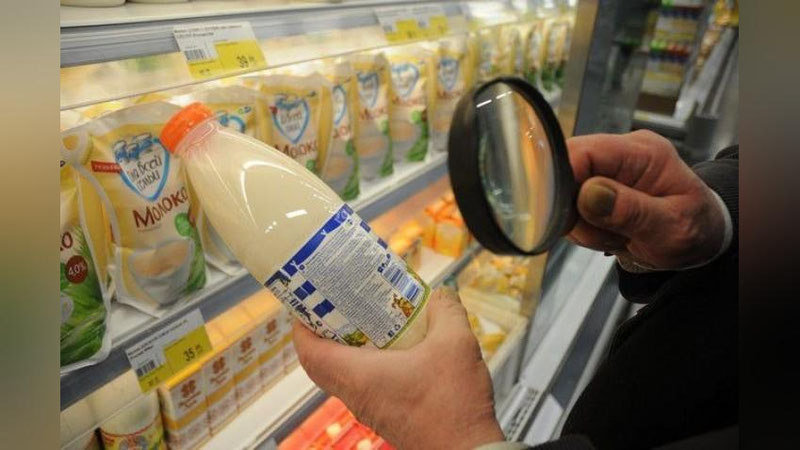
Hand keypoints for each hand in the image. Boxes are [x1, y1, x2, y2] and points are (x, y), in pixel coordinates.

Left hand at [292, 287, 503, 449]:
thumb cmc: (454, 406)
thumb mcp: (455, 343)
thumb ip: (445, 310)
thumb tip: (440, 293)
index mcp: (359, 376)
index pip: (309, 352)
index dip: (302, 324)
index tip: (311, 301)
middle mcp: (356, 395)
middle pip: (320, 362)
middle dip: (324, 331)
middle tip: (340, 307)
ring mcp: (370, 408)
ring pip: (342, 375)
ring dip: (347, 348)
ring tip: (369, 321)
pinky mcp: (385, 416)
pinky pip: (363, 385)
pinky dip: (368, 364)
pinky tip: (397, 349)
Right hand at [567, 130, 727, 269]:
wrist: (700, 238)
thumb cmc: (696, 229)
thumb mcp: (672, 227)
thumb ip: (630, 211)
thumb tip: (588, 193)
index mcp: (644, 153)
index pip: (584, 151)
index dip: (565, 180)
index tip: (570, 215)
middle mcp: (620, 154)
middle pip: (565, 171)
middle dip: (576, 211)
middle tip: (606, 233)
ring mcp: (605, 171)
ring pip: (563, 194)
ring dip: (581, 224)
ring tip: (616, 235)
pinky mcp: (595, 188)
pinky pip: (569, 207)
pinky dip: (583, 228)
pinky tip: (608, 233)